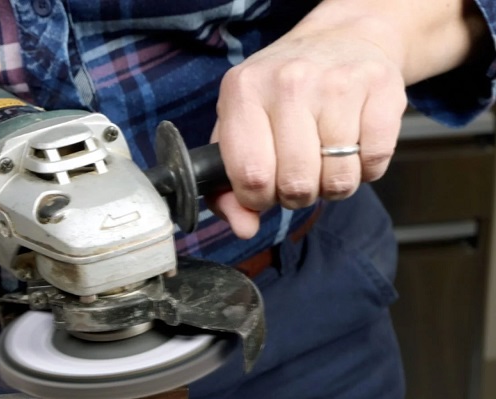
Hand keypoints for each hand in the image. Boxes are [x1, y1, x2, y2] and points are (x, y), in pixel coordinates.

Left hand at [210, 20, 406, 238]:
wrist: (342, 39)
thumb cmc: (282, 92)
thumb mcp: (241, 125)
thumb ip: (228, 184)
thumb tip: (244, 228)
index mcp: (243, 90)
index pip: (250, 175)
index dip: (259, 199)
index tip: (265, 191)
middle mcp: (289, 82)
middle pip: (296, 183)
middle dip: (297, 195)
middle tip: (299, 177)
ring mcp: (337, 84)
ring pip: (338, 179)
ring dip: (333, 186)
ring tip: (325, 161)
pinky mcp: (382, 90)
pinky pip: (375, 164)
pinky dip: (366, 171)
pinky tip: (354, 146)